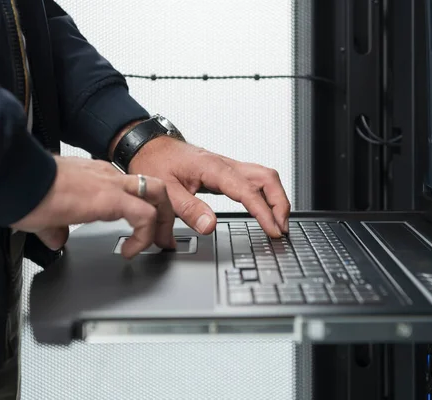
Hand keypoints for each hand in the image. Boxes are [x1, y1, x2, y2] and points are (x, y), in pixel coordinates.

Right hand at [11, 156, 175, 257]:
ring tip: (156, 245)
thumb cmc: (25, 190)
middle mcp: (108, 177)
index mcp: (96, 177)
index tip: (141, 231)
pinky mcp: (110, 199)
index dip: (142, 210)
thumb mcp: (45, 212)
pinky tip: (130, 251)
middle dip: (165, 214)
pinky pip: (144, 216)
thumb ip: (56, 226)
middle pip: (154, 186)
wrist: (15, 179)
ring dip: (163, 223)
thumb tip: (58, 239)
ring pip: (158, 194)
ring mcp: (112, 185)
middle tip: (163, 238)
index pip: (132, 189)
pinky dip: (144, 237)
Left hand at [127, 137, 290, 237]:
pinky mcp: (227, 171)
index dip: (264, 212)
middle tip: (281, 228)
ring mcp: (228, 167)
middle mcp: (226, 164)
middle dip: (280, 203)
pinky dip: (266, 194)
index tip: (272, 229)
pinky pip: (255, 179)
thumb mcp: (166, 191)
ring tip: (278, 222)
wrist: (150, 146)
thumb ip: (188, 209)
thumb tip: (209, 226)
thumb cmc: (156, 163)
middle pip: (267, 178)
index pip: (248, 190)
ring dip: (277, 198)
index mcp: (213, 168)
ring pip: (265, 177)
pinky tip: (265, 209)